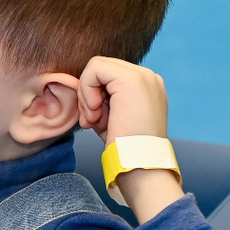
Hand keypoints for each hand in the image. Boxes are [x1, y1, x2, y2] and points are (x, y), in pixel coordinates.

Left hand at [76, 57, 181, 222]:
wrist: (138, 162)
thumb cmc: (122, 144)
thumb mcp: (109, 114)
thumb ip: (100, 96)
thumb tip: (81, 85)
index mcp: (145, 85)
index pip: (106, 74)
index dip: (93, 94)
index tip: (95, 118)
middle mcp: (147, 76)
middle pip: (100, 69)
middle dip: (88, 94)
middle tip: (92, 120)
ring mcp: (143, 75)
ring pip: (96, 66)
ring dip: (87, 95)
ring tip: (96, 119)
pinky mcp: (132, 79)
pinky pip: (94, 69)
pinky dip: (87, 90)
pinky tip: (96, 111)